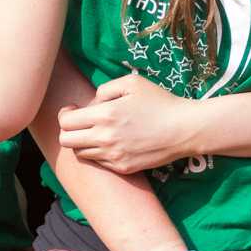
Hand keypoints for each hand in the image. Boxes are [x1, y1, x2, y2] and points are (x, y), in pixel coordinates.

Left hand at [58, 72, 202, 173]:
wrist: (184, 129)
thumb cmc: (160, 102)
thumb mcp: (132, 83)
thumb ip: (104, 89)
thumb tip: (91, 104)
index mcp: (105, 115)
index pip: (65, 122)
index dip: (65, 114)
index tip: (74, 110)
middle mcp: (105, 138)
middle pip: (66, 141)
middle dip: (69, 130)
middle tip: (81, 124)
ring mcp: (113, 156)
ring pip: (80, 154)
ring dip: (84, 142)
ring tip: (99, 133)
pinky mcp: (123, 167)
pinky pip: (99, 162)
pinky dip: (99, 153)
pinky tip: (113, 143)